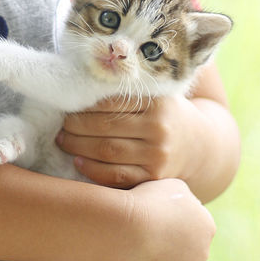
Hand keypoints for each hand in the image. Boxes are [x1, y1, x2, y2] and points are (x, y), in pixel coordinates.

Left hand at [56, 93, 198, 188]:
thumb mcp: (156, 94)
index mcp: (157, 103)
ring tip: (62, 141)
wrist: (200, 145)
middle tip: (59, 124)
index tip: (66, 104)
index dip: (83, 105)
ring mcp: (157, 157)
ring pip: (108, 153)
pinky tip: (78, 162)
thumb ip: (127, 89)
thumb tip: (81, 81)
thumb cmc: (167, 114)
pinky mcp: (153, 178)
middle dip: (75, 127)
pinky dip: (93, 171)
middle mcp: (159, 130)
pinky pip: (117, 177)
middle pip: (105, 128)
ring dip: (78, 147)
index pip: (110, 103)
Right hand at [113, 178, 215, 260]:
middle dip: (172, 244)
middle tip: (147, 235)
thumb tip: (182, 207)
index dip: (175, 221)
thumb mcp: (173, 186)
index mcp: (207, 227)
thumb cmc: (147, 200)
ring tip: (137, 249)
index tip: (157, 218)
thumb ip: (185, 199)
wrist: (127, 228)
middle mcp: (202, 254)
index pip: (195, 225)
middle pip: (188, 250)